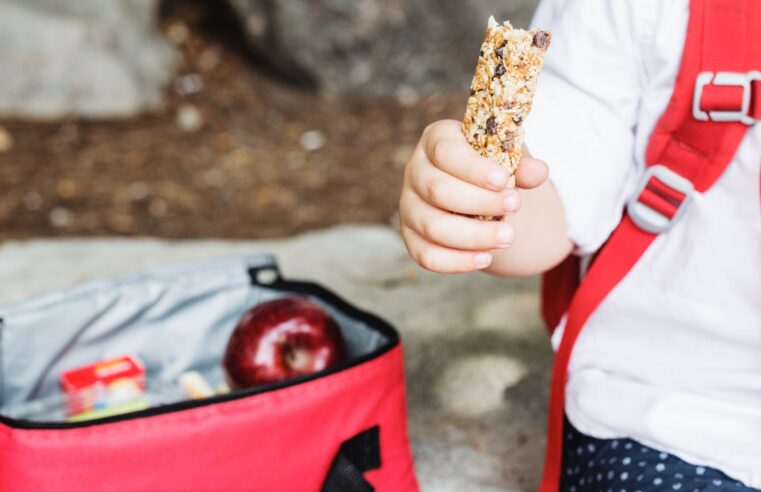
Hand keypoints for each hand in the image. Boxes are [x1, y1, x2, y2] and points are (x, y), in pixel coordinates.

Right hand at [399, 119, 548, 272]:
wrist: (474, 191)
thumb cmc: (489, 166)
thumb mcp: (506, 156)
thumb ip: (521, 164)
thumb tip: (538, 172)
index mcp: (436, 140)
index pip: (446, 152)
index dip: (473, 168)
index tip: (503, 180)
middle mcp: (415, 172)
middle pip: (438, 191)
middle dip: (480, 203)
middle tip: (516, 207)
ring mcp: (408, 206)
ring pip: (433, 227)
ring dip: (473, 236)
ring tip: (508, 238)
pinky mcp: (411, 237)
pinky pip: (426, 255)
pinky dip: (456, 261)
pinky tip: (486, 258)